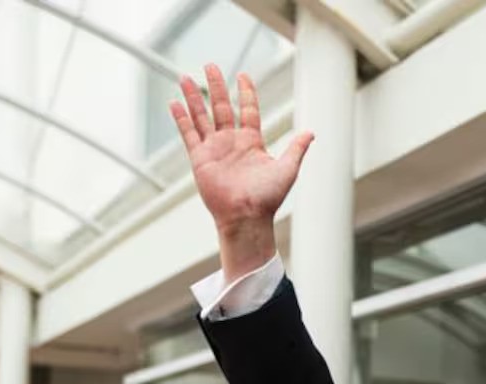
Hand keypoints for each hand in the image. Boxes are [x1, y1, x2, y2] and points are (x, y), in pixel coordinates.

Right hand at [171, 63, 313, 280]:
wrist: (247, 216)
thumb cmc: (268, 198)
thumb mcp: (288, 169)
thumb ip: (296, 149)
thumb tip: (311, 133)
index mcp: (252, 142)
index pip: (248, 110)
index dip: (246, 92)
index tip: (243, 75)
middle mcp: (232, 142)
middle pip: (221, 107)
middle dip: (216, 86)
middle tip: (210, 65)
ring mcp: (214, 149)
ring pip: (202, 116)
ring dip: (194, 97)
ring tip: (186, 77)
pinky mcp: (200, 159)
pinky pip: (189, 134)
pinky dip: (182, 119)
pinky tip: (174, 103)